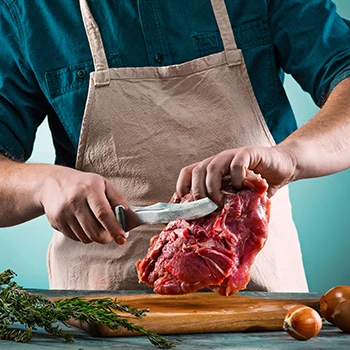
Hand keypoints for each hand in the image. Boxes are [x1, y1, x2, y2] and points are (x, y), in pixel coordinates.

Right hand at [38, 166, 127, 244]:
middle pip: (94, 231)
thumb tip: (127, 217)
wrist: (52, 183)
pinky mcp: (56, 222)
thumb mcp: (104, 184)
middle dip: (106, 237)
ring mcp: (63, 213)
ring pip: (85, 237)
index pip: (103, 214)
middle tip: (111, 234)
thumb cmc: (84, 184)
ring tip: (96, 225)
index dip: (114, 229)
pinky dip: (84, 235)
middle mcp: (75, 201)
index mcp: (90, 190)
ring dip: (95, 236)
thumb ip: (117, 199)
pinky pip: (75, 238)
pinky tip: (84, 224)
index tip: (122, 238)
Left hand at [176, 146, 296, 205]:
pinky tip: (242, 187)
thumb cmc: (257, 185)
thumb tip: (209, 228)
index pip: (188, 172)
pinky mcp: (248, 153)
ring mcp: (232, 156)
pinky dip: (236, 178)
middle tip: (206, 208)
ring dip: (213, 188)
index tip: (185, 205)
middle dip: (198, 192)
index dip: (182, 187)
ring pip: (212, 167)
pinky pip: (237, 164)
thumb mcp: (237, 197)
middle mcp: (219, 160)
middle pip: (197, 170)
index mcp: (212, 169)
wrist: (282, 167)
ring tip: (220, 203)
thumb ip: (225, 204)